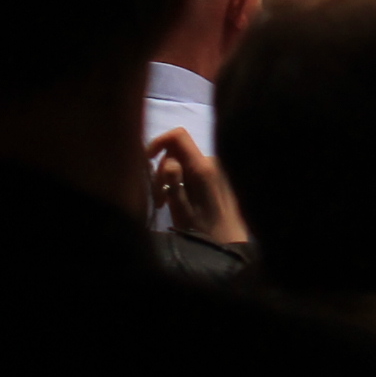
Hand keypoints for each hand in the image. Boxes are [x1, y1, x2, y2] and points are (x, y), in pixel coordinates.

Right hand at [148, 129, 244, 244]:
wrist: (229, 240)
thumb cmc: (203, 229)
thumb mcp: (182, 209)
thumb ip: (174, 183)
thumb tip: (167, 161)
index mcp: (202, 166)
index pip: (178, 136)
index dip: (158, 142)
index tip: (146, 161)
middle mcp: (210, 161)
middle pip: (176, 151)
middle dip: (161, 171)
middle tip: (158, 199)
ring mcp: (213, 167)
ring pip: (181, 162)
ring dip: (168, 179)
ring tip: (165, 204)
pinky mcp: (214, 175)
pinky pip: (190, 169)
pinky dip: (178, 181)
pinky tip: (175, 202)